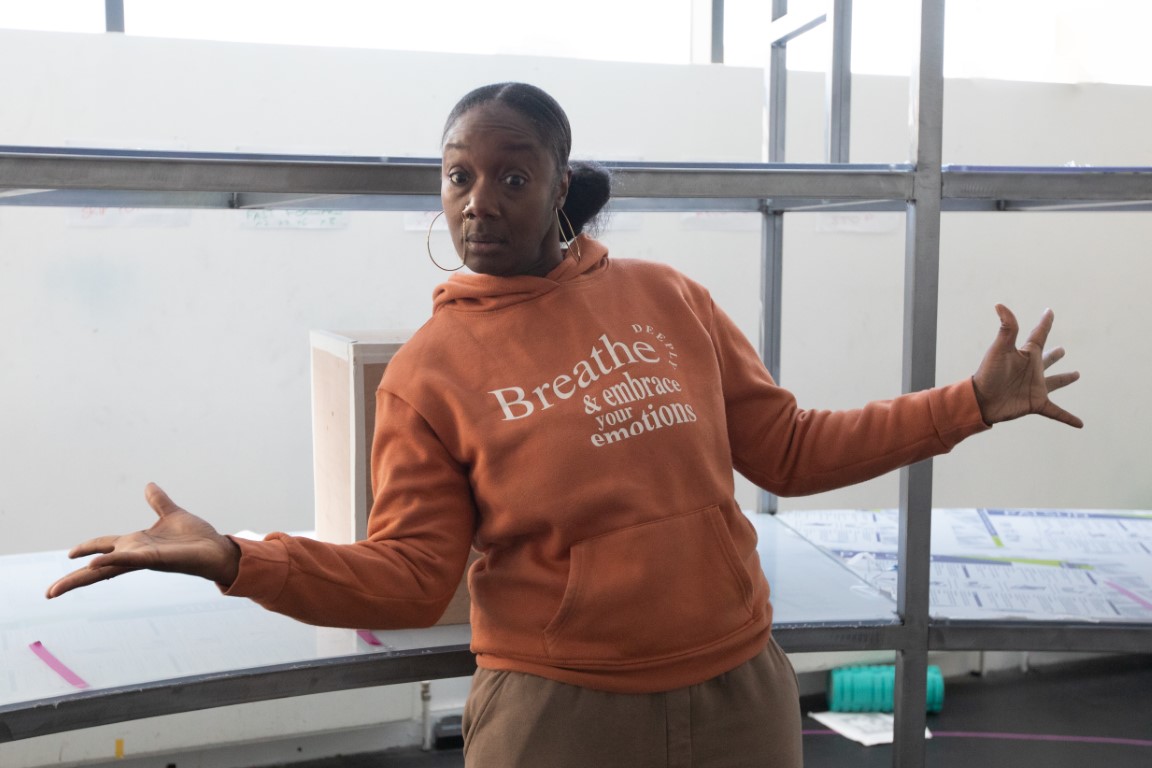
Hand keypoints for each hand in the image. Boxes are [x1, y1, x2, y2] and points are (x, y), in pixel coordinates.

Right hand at [46, 483, 240, 598]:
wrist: (218, 549)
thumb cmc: (197, 538)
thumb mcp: (172, 514)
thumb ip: (158, 502)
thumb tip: (149, 485)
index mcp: (136, 544)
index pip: (103, 547)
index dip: (87, 549)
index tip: (68, 555)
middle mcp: (136, 554)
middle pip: (97, 567)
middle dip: (73, 580)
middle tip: (49, 593)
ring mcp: (144, 559)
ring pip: (107, 569)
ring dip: (84, 576)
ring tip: (59, 587)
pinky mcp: (156, 560)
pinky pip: (130, 560)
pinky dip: (113, 560)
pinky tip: (95, 563)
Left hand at [971, 305, 1082, 427]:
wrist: (981, 400)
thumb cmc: (989, 373)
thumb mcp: (1000, 349)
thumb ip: (1006, 328)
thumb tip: (1000, 305)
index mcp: (1026, 355)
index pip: (1039, 335)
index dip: (1044, 324)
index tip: (1049, 312)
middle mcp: (1032, 370)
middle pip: (1046, 360)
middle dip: (1054, 356)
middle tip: (1062, 350)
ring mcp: (1036, 387)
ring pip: (1054, 382)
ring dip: (1064, 379)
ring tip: (1076, 374)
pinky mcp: (1036, 403)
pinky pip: (1056, 411)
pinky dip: (1068, 417)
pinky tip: (1080, 424)